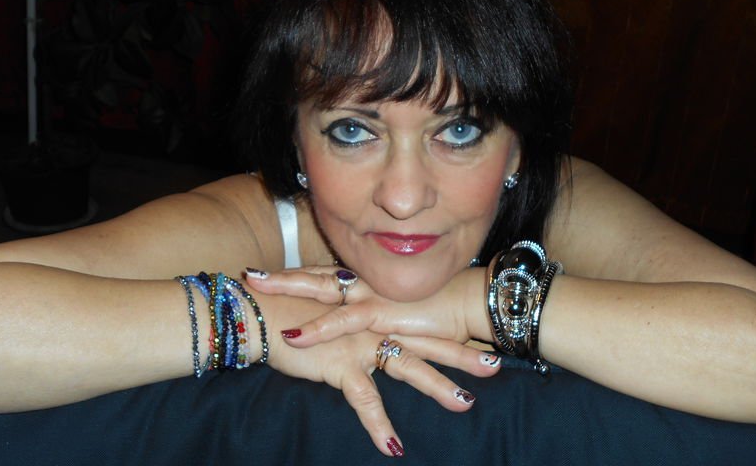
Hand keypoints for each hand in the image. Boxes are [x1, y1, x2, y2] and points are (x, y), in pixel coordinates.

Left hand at [245, 265, 491, 346]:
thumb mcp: (403, 306)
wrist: (471, 302)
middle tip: (251, 275)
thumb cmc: (441, 305)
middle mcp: (365, 281)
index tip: (271, 274)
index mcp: (369, 278)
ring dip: (286, 289)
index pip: (325, 274)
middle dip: (282, 276)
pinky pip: (342, 321)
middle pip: (314, 275)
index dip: (297, 274)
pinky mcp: (380, 313)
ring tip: (257, 288)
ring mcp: (370, 294)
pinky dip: (317, 329)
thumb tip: (367, 317)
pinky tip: (294, 336)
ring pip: (319, 290)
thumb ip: (380, 309)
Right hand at [246, 267, 500, 457]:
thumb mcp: (331, 311)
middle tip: (495, 366)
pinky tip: (393, 446)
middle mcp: (375, 325)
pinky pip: (365, 400)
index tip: (483, 340)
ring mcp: (360, 343)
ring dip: (438, 386)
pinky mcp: (340, 364)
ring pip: (408, 367)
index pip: (420, 323)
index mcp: (376, 312)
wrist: (260, 310)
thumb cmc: (292, 310)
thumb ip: (354, 320)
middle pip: (426, 341)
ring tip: (465, 403)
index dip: (451, 332)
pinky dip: (378, 425)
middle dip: (462, 355)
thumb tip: (371, 331)